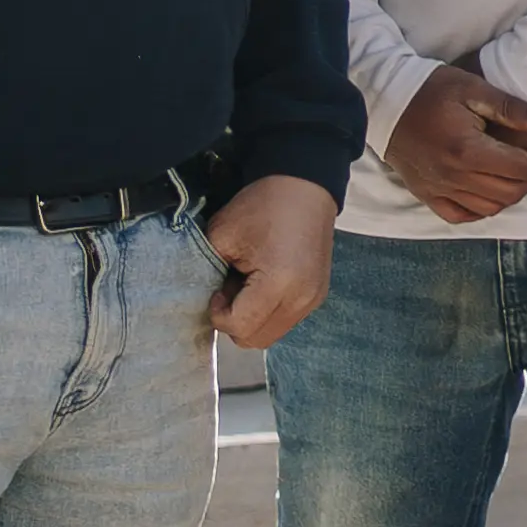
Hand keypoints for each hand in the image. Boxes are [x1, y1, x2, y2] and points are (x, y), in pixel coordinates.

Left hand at [206, 176, 336, 352]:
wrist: (305, 186)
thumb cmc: (262, 206)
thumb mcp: (222, 235)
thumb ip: (207, 273)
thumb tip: (210, 298)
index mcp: (279, 284)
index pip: (239, 327)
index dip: (218, 314)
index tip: (216, 289)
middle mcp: (302, 299)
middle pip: (255, 340)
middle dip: (235, 321)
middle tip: (229, 289)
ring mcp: (314, 300)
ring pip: (270, 334)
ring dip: (252, 318)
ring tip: (248, 286)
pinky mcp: (318, 295)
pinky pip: (284, 320)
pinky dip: (268, 311)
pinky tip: (265, 283)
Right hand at [383, 65, 526, 225]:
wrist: (385, 99)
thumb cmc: (430, 90)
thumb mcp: (472, 88)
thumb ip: (509, 107)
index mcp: (467, 150)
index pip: (521, 168)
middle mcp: (453, 176)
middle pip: (510, 192)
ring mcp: (437, 189)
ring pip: (489, 208)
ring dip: (512, 193)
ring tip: (520, 172)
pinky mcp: (424, 193)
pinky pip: (459, 215)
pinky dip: (481, 210)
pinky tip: (490, 192)